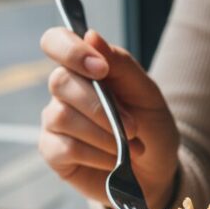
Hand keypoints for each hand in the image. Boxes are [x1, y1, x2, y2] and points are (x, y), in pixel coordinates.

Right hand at [39, 27, 179, 208]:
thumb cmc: (151, 129)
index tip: (101, 69)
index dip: (71, 50)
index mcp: (85, 68)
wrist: (156, 172)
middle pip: (60, 81)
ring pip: (63, 116)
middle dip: (100, 107)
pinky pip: (66, 147)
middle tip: (133, 127)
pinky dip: (96, 155)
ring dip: (104, 135)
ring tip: (128, 149)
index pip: (56, 42)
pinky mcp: (53, 152)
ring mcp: (55, 122)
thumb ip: (121, 64)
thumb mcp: (147, 94)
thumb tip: (91, 36)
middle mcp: (64, 92)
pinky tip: (112, 161)